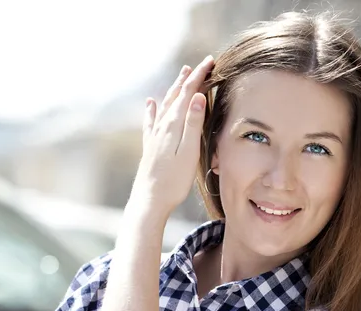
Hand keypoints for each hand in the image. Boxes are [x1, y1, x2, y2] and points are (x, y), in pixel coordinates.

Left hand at [129, 55, 214, 220]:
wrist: (150, 199)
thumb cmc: (173, 181)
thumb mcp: (189, 153)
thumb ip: (193, 125)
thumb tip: (198, 97)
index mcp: (173, 125)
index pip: (188, 94)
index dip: (199, 76)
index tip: (210, 62)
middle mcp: (162, 126)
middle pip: (176, 96)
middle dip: (189, 79)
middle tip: (200, 65)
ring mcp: (154, 136)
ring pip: (165, 105)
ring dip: (174, 89)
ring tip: (181, 75)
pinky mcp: (150, 146)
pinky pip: (152, 121)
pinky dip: (153, 109)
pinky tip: (151, 104)